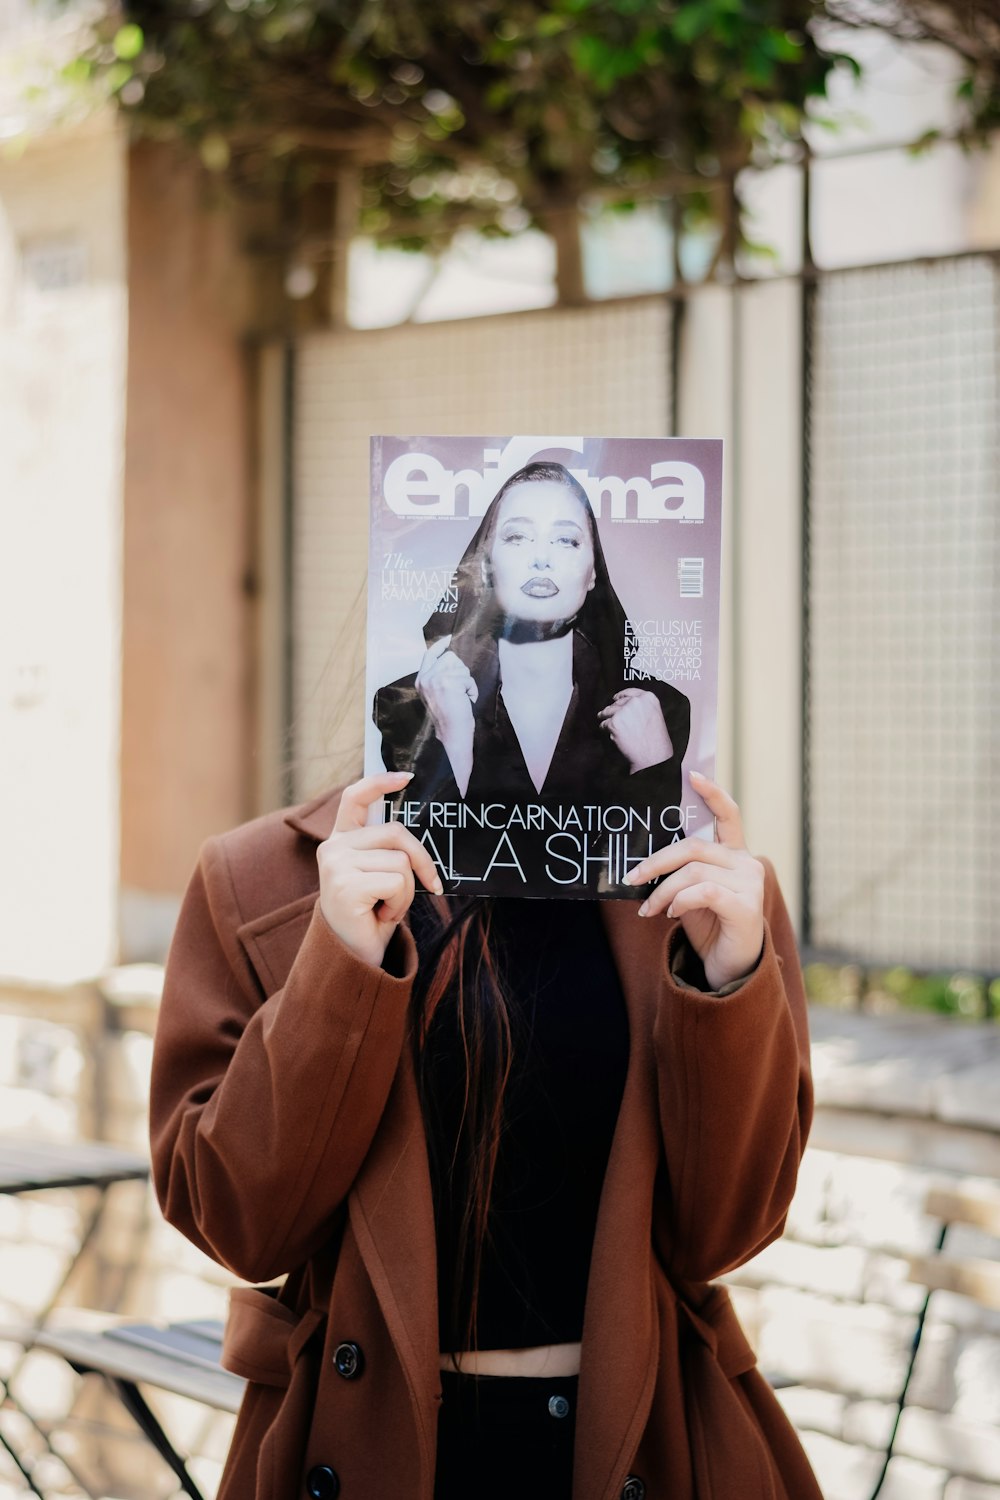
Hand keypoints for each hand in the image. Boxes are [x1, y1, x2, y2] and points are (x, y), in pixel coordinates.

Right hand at [318, 773, 442, 967]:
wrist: (353, 957)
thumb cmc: (372, 914)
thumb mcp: (380, 874)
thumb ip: (389, 848)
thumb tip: (416, 832)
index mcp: (340, 840)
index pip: (355, 797)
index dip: (379, 782)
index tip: (407, 776)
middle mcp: (332, 848)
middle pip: (395, 832)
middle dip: (421, 860)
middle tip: (430, 885)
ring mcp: (336, 864)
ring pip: (400, 861)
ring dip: (407, 891)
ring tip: (387, 907)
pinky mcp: (344, 884)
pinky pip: (396, 881)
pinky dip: (400, 903)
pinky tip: (381, 915)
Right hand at [416, 634, 476, 794]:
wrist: (452, 734)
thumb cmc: (448, 717)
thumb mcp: (436, 694)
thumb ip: (438, 676)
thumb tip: (449, 657)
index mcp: (421, 680)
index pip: (429, 654)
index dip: (440, 645)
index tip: (449, 638)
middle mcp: (426, 678)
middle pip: (451, 658)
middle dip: (460, 673)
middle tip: (458, 692)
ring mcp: (436, 679)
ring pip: (461, 667)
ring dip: (466, 683)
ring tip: (460, 698)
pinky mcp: (449, 682)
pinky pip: (469, 679)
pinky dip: (472, 690)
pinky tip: (465, 702)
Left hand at [598, 688, 672, 772]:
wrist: (653, 755)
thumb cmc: (656, 740)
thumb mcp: (655, 716)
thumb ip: (642, 707)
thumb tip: (626, 705)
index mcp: (648, 698)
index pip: (630, 692)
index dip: (621, 696)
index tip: (615, 698)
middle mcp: (636, 702)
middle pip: (617, 702)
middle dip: (612, 709)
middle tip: (607, 714)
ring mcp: (624, 711)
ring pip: (608, 711)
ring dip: (605, 717)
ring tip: (605, 721)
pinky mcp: (615, 722)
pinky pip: (604, 723)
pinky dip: (604, 728)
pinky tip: (609, 733)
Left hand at [623, 772, 764, 990]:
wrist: (729, 966)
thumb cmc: (709, 925)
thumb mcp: (690, 892)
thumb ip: (680, 871)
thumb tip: (642, 862)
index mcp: (734, 854)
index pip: (728, 815)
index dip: (712, 794)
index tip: (693, 775)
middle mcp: (747, 863)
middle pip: (694, 847)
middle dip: (656, 861)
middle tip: (632, 878)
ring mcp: (751, 883)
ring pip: (693, 872)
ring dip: (663, 891)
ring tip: (650, 909)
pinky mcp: (747, 906)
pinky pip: (703, 892)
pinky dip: (680, 901)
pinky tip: (671, 914)